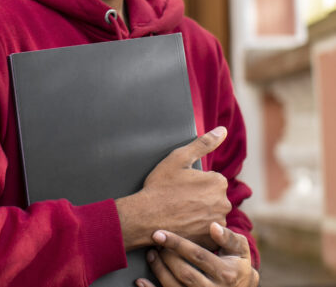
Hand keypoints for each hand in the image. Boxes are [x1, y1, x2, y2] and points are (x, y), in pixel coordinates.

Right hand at [116, 127, 231, 249]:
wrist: (147, 216)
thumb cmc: (161, 185)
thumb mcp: (179, 158)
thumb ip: (204, 143)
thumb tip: (223, 130)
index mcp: (218, 182)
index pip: (212, 180)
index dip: (195, 182)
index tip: (180, 186)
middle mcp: (224, 203)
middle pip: (214, 198)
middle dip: (200, 198)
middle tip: (179, 199)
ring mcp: (218, 224)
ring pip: (211, 215)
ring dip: (200, 214)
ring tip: (180, 213)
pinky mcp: (211, 240)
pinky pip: (208, 232)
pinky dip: (198, 229)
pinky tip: (184, 226)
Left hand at [136, 223, 258, 286]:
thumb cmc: (237, 264)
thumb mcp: (240, 250)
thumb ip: (229, 237)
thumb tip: (213, 226)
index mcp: (226, 273)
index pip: (197, 255)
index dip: (177, 244)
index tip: (159, 234)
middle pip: (184, 273)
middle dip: (166, 257)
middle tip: (154, 243)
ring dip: (159, 270)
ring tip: (151, 255)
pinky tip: (142, 281)